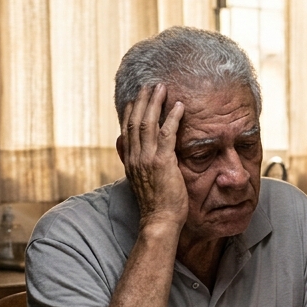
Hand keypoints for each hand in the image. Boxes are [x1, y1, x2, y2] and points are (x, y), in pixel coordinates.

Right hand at [120, 84, 186, 228]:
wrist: (159, 221)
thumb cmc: (156, 206)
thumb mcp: (142, 183)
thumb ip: (139, 166)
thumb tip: (136, 156)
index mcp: (131, 161)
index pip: (127, 130)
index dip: (130, 112)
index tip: (135, 98)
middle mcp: (135, 157)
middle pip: (135, 121)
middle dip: (142, 101)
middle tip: (149, 86)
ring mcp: (147, 158)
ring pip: (148, 123)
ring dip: (155, 103)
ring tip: (162, 88)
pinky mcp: (162, 162)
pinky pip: (166, 134)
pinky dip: (172, 117)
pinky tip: (179, 106)